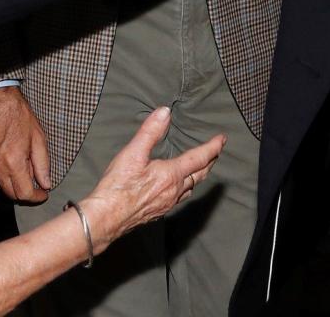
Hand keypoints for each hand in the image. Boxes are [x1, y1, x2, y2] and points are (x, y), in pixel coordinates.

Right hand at [0, 86, 50, 203]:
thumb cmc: (17, 115)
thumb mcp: (37, 137)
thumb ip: (42, 163)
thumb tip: (46, 183)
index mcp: (14, 162)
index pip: (25, 194)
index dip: (37, 197)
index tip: (44, 194)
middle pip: (12, 195)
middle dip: (26, 194)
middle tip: (37, 187)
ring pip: (2, 188)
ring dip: (15, 186)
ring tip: (25, 173)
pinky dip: (4, 179)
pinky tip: (12, 167)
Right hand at [80, 107, 223, 253]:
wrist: (107, 218)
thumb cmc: (118, 186)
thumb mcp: (133, 153)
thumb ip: (150, 132)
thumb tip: (165, 112)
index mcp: (171, 175)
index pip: (199, 158)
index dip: (212, 147)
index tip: (222, 139)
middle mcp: (175, 191)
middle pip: (199, 175)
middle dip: (210, 162)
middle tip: (216, 152)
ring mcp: (168, 204)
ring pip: (191, 188)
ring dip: (198, 176)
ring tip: (200, 168)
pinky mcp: (159, 212)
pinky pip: (180, 198)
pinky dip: (185, 188)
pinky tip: (178, 188)